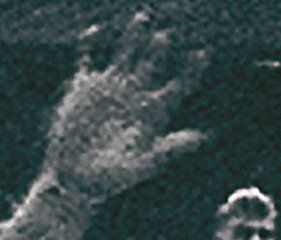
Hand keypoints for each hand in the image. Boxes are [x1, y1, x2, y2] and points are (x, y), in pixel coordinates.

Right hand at [44, 12, 205, 201]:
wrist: (77, 179)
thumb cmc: (113, 179)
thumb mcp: (144, 164)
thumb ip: (171, 148)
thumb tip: (202, 137)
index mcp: (153, 115)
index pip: (178, 87)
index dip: (191, 71)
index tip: (203, 53)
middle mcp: (134, 97)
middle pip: (152, 65)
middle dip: (159, 48)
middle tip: (167, 33)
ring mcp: (110, 89)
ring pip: (125, 55)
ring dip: (133, 38)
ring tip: (142, 18)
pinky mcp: (84, 88)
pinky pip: (89, 59)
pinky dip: (91, 45)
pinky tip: (96, 31)